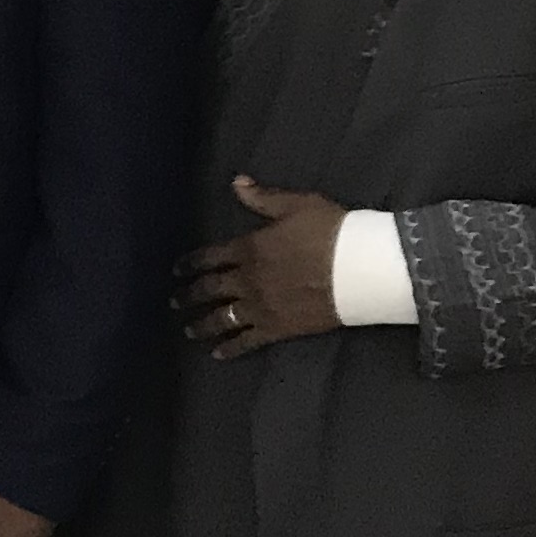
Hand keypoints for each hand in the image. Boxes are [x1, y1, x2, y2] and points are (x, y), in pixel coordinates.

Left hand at [180, 176, 344, 359]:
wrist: (360, 268)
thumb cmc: (330, 232)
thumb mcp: (296, 205)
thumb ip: (262, 198)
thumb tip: (235, 182)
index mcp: (248, 249)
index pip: (209, 257)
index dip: (190, 264)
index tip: (176, 270)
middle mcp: (246, 280)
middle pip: (209, 289)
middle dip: (189, 295)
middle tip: (175, 302)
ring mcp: (260, 306)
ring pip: (222, 318)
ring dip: (202, 324)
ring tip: (190, 329)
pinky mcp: (277, 328)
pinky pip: (247, 341)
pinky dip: (230, 348)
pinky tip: (217, 354)